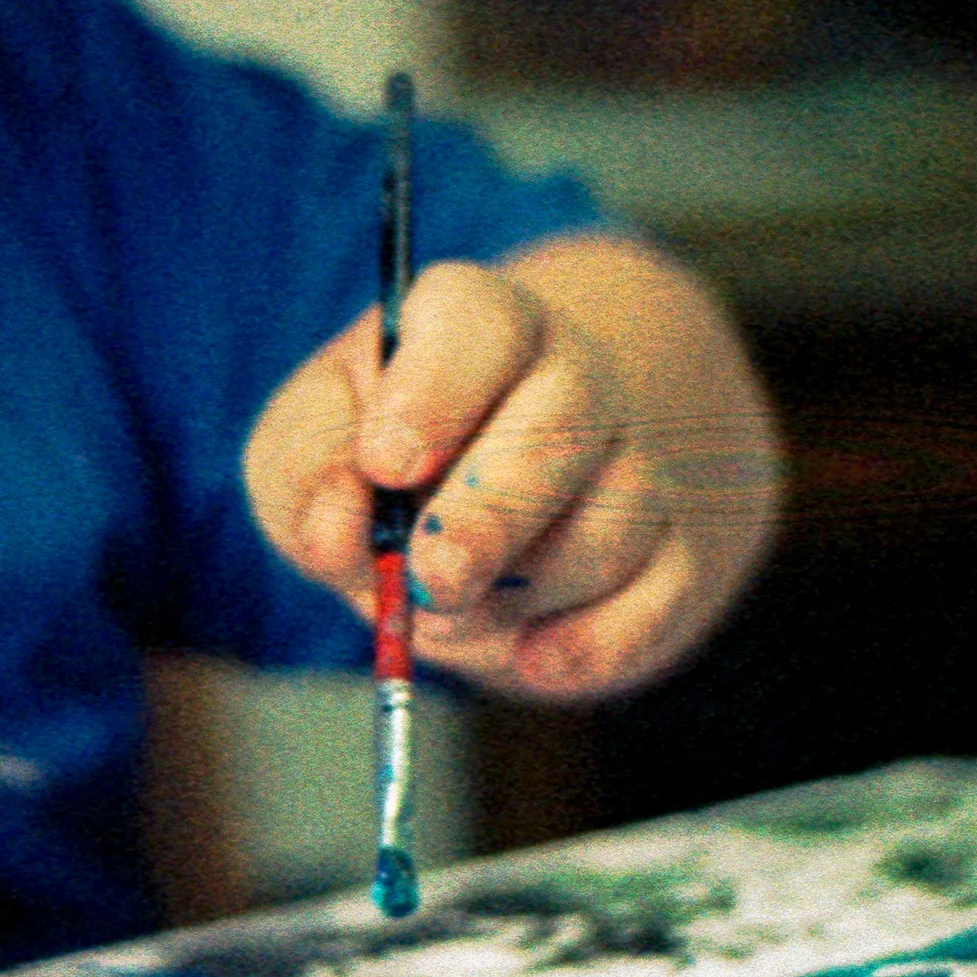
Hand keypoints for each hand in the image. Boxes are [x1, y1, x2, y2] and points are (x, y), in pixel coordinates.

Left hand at [244, 235, 777, 702]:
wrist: (469, 527)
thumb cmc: (376, 468)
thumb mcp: (308, 447)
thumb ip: (307, 470)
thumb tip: (339, 530)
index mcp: (477, 323)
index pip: (480, 321)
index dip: (434, 392)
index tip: (385, 464)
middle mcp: (570, 376)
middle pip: (561, 425)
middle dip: (488, 516)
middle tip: (428, 580)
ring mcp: (631, 462)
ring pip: (607, 524)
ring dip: (517, 592)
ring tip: (445, 609)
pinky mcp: (669, 553)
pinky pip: (655, 598)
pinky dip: (591, 643)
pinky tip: (531, 655)